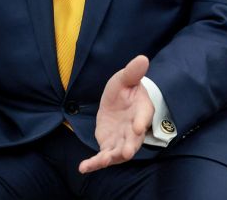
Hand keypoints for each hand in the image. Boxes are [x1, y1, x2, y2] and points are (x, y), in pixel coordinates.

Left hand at [78, 55, 153, 173]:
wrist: (119, 101)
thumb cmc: (126, 89)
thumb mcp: (126, 78)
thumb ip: (133, 72)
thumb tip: (142, 58)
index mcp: (141, 110)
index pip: (143, 116)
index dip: (140, 122)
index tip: (137, 127)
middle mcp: (133, 129)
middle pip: (133, 140)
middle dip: (130, 147)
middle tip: (127, 153)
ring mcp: (121, 140)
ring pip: (118, 152)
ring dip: (111, 158)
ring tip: (102, 161)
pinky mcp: (108, 146)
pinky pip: (102, 157)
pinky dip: (94, 163)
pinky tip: (83, 168)